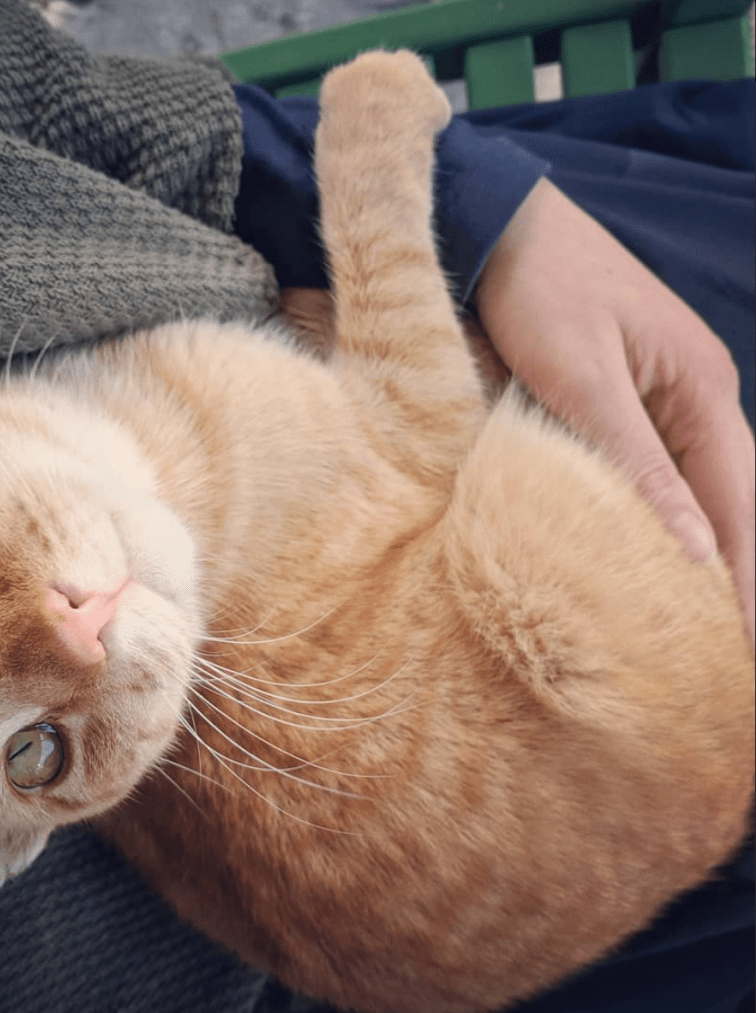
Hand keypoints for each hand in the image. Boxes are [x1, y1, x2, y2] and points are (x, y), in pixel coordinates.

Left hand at [474, 177, 754, 647]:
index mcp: (701, 389)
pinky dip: (668, 512)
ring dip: (708, 547)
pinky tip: (657, 551)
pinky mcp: (630, 394)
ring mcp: (667, 393)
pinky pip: (664, 466)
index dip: (748, 574)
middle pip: (734, 498)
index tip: (748, 643)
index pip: (740, 500)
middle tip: (734, 650)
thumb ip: (639, 464)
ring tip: (704, 619)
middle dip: (739, 570)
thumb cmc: (541, 292)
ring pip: (701, 486)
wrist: (502, 227)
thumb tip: (697, 550)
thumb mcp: (583, 381)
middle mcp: (698, 394)